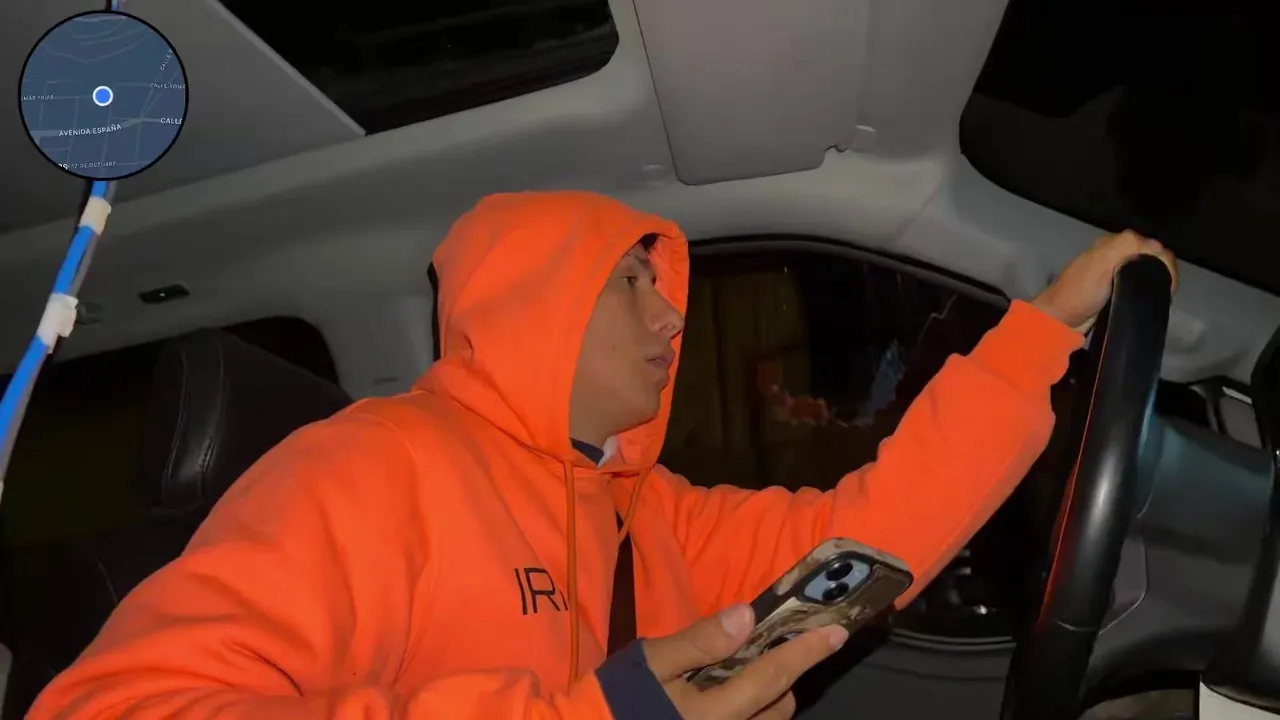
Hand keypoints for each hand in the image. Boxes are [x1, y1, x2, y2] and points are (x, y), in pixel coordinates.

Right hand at [643, 605, 847, 718]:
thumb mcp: (650, 662)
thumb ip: (699, 641)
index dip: (805, 652)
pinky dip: (751, 711)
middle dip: (782, 679)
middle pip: (779, 707)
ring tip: (739, 674)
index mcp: (715, 714)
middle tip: (761, 650)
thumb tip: (747, 615)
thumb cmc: (618, 699)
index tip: (836, 632)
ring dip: (768, 698)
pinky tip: (724, 695)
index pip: (771, 678)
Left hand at [1032, 230, 1177, 332]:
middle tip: (1166, 293)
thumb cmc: (1080, 291)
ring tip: (1161, 297)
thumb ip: (1127, 248)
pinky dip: (1149, 289)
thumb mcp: (1102, 263)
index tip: (1168, 284)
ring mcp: (1116, 271)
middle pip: (1152, 258)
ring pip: (1148, 271)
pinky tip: (1151, 299)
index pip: (1152, 246)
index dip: (1164, 263)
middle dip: (1163, 272)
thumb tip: (1157, 249)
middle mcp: (1117, 253)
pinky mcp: (1117, 289)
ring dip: (1157, 281)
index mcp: (1114, 244)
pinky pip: (1140, 284)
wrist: (1060, 319)